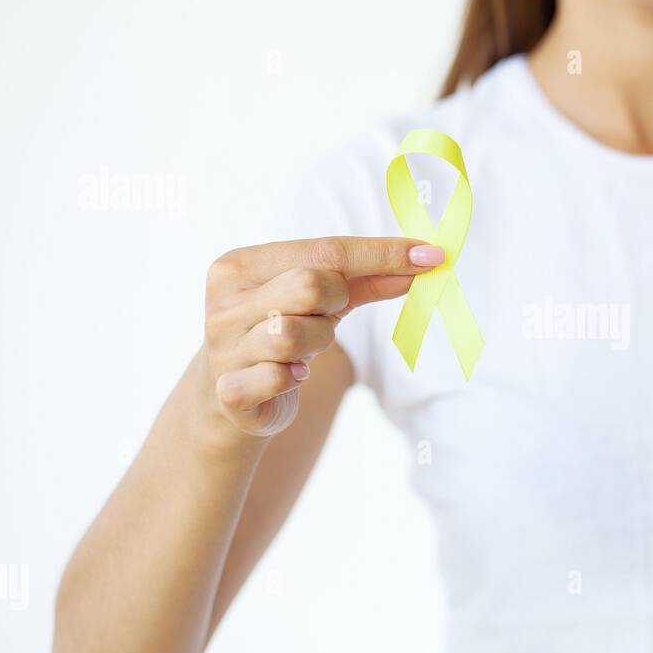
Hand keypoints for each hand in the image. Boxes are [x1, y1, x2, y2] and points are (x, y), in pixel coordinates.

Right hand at [199, 236, 443, 438]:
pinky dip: (292, 379)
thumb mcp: (320, 304)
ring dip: (315, 344)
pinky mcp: (228, 391)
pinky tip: (289, 378)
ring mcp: (222, 346)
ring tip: (303, 351)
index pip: (325, 251)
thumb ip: (365, 281)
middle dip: (334, 302)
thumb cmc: (280, 335)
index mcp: (241, 266)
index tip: (430, 255)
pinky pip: (278, 378)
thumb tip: (421, 263)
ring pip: (292, 335)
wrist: (229, 401)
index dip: (382, 253)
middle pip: (308, 286)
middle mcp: (224, 301)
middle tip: (327, 315)